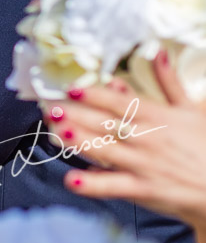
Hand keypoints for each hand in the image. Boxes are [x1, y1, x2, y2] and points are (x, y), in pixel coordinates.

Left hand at [48, 54, 205, 232]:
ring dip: (80, 142)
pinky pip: (115, 186)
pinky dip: (94, 184)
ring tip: (57, 133)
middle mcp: (147, 138)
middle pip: (105, 123)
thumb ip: (169, 82)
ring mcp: (144, 164)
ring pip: (105, 150)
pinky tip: (73, 181)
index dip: (95, 95)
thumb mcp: (192, 109)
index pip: (120, 102)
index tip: (72, 89)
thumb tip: (157, 53)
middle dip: (76, 115)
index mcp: (157, 116)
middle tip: (51, 109)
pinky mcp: (145, 189)